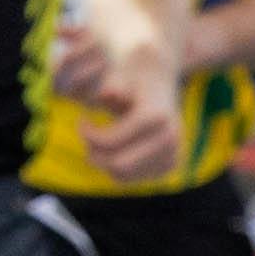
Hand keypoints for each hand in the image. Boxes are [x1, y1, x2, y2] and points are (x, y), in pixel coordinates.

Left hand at [52, 2, 181, 189]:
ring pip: (123, 176)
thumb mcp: (120, 76)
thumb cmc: (132, 77)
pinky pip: (134, 179)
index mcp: (156, 117)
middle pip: (116, 165)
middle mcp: (170, 139)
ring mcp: (173, 154)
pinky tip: (113, 147)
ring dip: (104, 161)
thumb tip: (108, 94)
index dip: (87, 135)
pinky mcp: (171, 166)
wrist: (161, 80)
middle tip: (86, 134)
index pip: (110, 143)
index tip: (81, 119)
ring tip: (97, 140)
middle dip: (95, 152)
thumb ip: (113, 84)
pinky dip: (117, 168)